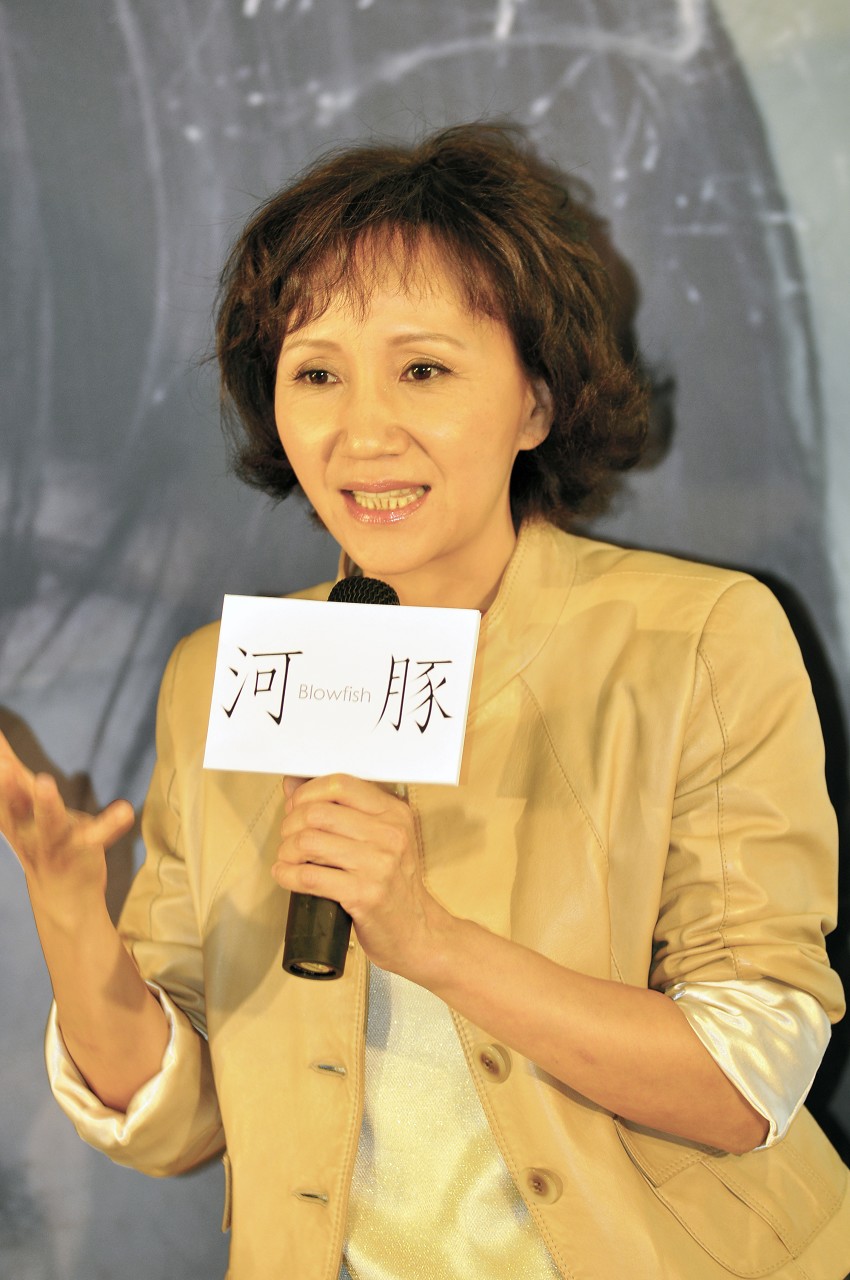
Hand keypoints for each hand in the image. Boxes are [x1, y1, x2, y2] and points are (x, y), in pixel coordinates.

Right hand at [0, 731, 133, 922]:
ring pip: (49, 823)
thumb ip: (6, 763)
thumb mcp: (17, 803)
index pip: (2, 792)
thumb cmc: (37, 837)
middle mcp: (27, 829)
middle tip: (4, 766)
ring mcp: (55, 842)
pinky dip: (112, 822)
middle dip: (7, 787)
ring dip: (46, 804)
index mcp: (10, 814)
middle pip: (14, 806)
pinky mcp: (84, 849)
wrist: (60, 899)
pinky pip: (98, 835)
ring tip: (42, 782)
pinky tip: (125, 810)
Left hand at [272, 773, 445, 975]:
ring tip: (288, 858)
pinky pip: (309, 877)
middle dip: (291, 824)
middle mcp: (390, 835)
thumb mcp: (379, 838)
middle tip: (288, 837)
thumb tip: (293, 784)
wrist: (417, 931)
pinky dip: (287, 875)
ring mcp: (378, 865)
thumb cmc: (393, 884)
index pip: (340, 784)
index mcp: (394, 813)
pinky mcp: (364, 895)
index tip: (295, 807)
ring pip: (309, 842)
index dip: (307, 793)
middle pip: (318, 813)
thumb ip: (340, 809)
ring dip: (287, 850)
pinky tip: (285, 875)